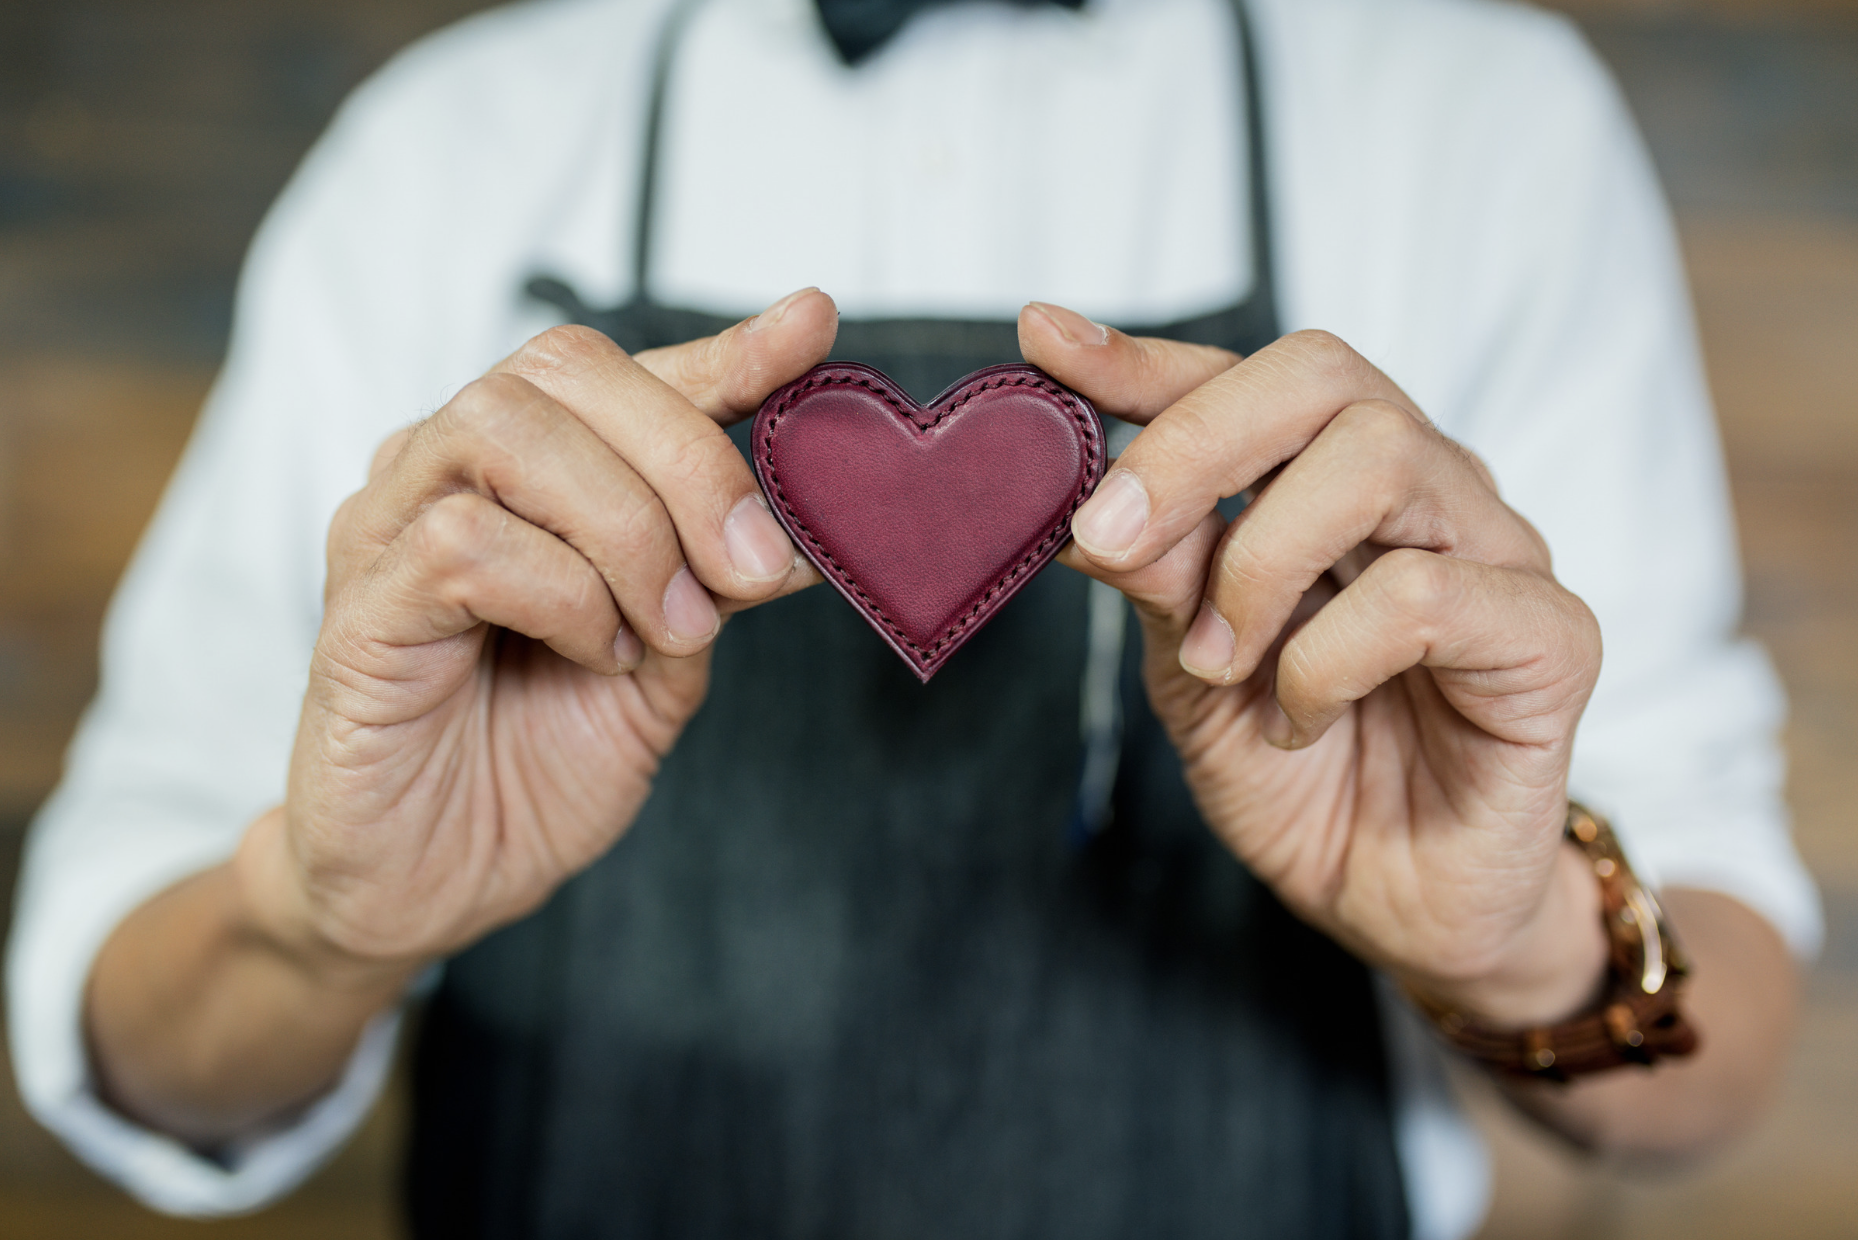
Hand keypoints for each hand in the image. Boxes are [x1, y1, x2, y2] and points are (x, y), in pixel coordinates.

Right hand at [236, 289, 834, 975]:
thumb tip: (799, 520)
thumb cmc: (535, 764)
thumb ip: (713, 582)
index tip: (813, 328)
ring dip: (625, 529)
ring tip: (666, 627)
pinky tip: (591, 652)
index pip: (624, 374)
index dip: (725, 350)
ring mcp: (390, 528)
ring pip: (508, 433)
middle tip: (753, 568)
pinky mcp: (358, 606)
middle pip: (565, 372)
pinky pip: (462, 541)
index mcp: (529, 476)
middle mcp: (449, 473)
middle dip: (688, 458)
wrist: (436, 886)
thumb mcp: (664, 662)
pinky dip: (560, 594)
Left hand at [1021, 304, 1607, 1025]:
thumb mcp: (1192, 675)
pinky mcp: (1549, 634)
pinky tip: (1299, 714)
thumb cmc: (1304, 780)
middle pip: (1323, 376)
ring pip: (1380, 457)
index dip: (1144, 360)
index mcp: (1332, 486)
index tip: (1046, 340)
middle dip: (1194, 444)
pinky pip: (1427, 591)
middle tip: (1111, 534)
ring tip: (1220, 663)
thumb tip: (1079, 506)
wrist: (1396, 908)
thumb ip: (1157, 582)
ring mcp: (1494, 551)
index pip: (1243, 382)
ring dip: (1260, 561)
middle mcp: (1422, 493)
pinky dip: (1328, 655)